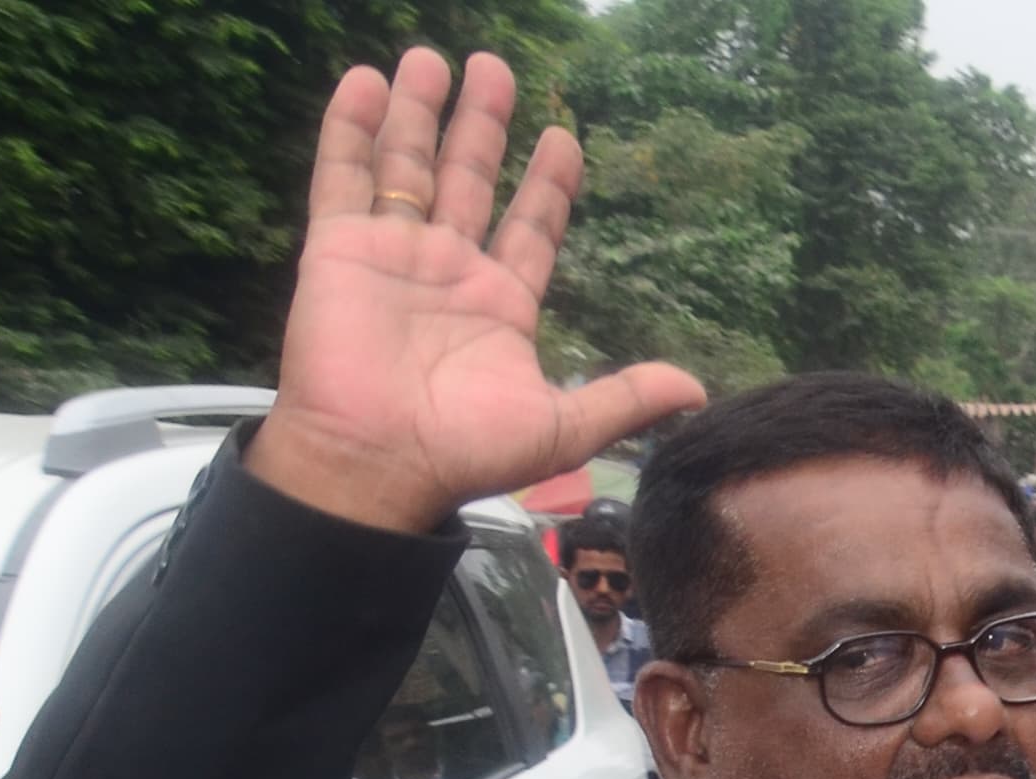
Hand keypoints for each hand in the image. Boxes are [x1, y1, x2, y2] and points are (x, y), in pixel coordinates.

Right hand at [248, 51, 704, 536]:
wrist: (377, 464)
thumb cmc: (465, 452)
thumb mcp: (564, 426)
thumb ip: (626, 398)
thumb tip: (698, 390)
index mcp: (500, 306)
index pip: (530, 228)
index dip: (547, 185)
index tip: (565, 138)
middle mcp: (448, 271)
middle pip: (468, 180)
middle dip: (483, 126)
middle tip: (497, 69)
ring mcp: (392, 255)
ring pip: (408, 166)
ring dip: (420, 112)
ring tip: (434, 57)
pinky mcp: (337, 249)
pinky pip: (343, 176)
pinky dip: (352, 129)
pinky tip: (367, 81)